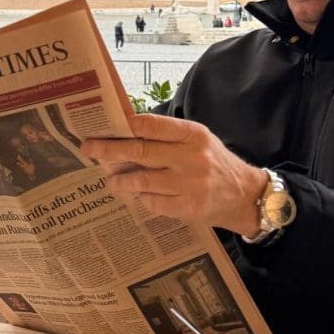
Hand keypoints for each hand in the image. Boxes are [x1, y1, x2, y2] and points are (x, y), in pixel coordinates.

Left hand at [81, 114, 267, 236]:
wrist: (245, 195)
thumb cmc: (214, 162)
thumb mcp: (198, 140)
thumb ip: (168, 135)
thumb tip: (126, 130)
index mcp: (193, 135)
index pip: (153, 125)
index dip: (126, 125)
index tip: (106, 125)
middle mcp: (191, 158)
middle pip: (141, 151)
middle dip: (110, 150)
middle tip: (89, 148)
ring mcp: (189, 185)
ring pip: (142, 180)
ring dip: (120, 179)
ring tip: (110, 180)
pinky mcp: (187, 208)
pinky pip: (152, 201)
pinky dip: (141, 197)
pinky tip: (136, 194)